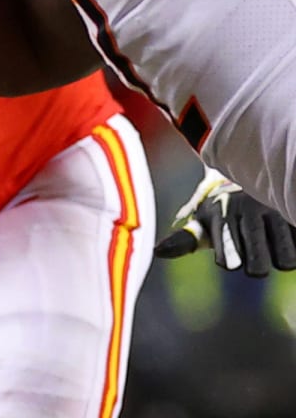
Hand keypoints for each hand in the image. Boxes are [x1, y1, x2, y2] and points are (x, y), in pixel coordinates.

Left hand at [155, 168, 295, 276]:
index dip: (229, 260)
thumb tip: (157, 252)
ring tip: (272, 238)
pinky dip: (294, 243)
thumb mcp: (204, 219)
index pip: (228, 262)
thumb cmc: (226, 208)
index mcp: (221, 214)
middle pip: (257, 268)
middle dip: (256, 266)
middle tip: (254, 248)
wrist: (252, 170)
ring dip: (281, 256)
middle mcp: (247, 210)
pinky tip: (285, 230)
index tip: (227, 250)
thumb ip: (185, 239)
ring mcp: (274, 210)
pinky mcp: (292, 209)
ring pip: (285, 261)